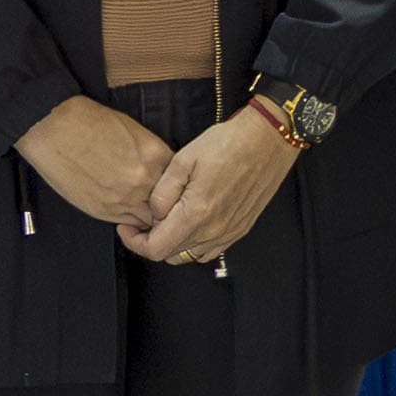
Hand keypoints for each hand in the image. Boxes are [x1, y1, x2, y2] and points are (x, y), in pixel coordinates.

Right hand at [16, 93, 175, 231]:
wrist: (56, 128)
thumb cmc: (90, 122)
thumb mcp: (133, 130)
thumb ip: (151, 155)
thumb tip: (158, 170)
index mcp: (155, 156)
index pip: (179, 182)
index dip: (175, 188)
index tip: (170, 189)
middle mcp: (145, 180)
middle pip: (169, 205)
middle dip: (167, 207)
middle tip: (162, 207)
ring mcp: (125, 199)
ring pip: (151, 220)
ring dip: (150, 218)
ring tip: (144, 212)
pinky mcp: (104, 210)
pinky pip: (129, 224)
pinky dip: (132, 222)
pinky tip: (127, 213)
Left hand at [128, 103, 299, 264]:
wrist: (268, 140)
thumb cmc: (227, 144)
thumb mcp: (183, 160)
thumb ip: (162, 193)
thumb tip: (154, 214)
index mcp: (196, 214)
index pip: (156, 249)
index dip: (134, 242)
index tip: (127, 227)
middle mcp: (214, 231)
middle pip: (171, 255)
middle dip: (151, 241)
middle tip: (143, 220)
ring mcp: (230, 233)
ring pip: (190, 255)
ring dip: (173, 243)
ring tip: (167, 220)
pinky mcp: (240, 228)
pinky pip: (210, 250)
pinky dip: (194, 243)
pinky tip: (191, 221)